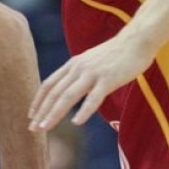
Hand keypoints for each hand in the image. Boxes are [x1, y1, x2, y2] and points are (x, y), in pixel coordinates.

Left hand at [29, 33, 154, 131]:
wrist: (137, 40)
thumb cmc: (116, 53)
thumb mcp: (90, 61)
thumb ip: (79, 74)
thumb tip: (70, 89)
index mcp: (72, 65)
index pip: (48, 84)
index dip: (38, 101)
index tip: (31, 116)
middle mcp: (78, 69)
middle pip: (54, 93)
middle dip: (41, 112)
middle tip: (33, 129)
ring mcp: (92, 74)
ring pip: (68, 96)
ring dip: (54, 114)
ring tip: (45, 128)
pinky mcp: (108, 79)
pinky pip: (94, 98)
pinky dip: (84, 111)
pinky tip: (76, 123)